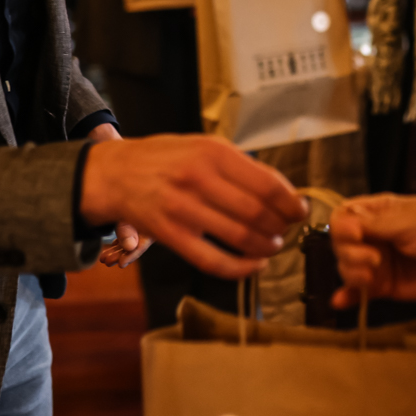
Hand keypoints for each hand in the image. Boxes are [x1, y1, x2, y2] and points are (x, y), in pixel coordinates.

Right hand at [81, 134, 307, 278]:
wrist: (116, 173)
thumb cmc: (167, 159)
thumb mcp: (204, 146)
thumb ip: (242, 167)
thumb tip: (284, 192)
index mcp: (213, 153)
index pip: (268, 184)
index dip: (291, 203)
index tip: (299, 211)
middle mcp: (199, 179)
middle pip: (258, 214)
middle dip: (280, 227)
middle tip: (284, 229)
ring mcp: (183, 210)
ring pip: (241, 238)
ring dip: (266, 247)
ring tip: (272, 245)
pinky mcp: (171, 237)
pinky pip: (215, 261)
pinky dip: (242, 268)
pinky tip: (254, 264)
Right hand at [328, 194, 415, 307]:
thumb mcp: (410, 221)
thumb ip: (376, 224)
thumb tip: (342, 224)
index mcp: (377, 212)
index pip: (342, 216)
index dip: (342, 227)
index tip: (357, 236)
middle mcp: (372, 236)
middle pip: (340, 244)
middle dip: (350, 253)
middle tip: (374, 260)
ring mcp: (376, 262)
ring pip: (346, 267)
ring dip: (352, 273)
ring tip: (372, 276)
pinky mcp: (382, 286)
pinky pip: (357, 291)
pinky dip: (347, 296)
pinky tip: (341, 300)